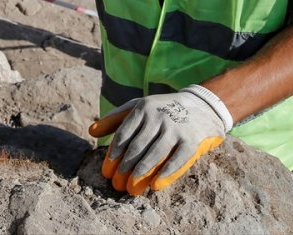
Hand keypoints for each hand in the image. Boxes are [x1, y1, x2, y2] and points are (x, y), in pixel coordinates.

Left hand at [88, 85, 232, 195]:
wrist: (200, 105)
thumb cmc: (160, 110)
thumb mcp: (137, 107)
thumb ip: (114, 119)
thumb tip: (91, 131)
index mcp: (142, 108)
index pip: (124, 134)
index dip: (113, 155)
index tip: (106, 172)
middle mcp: (158, 117)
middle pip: (137, 146)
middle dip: (125, 167)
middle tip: (115, 184)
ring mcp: (175, 128)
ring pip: (155, 153)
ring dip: (141, 172)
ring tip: (130, 188)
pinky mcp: (191, 140)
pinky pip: (178, 159)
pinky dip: (166, 173)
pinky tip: (155, 186)